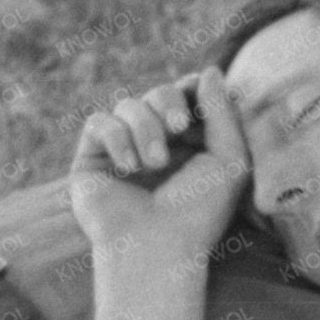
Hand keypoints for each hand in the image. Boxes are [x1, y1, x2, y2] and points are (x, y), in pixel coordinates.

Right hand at [70, 73, 250, 277]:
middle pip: (158, 93)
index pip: (186, 96)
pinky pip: (99, 122)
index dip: (190, 91)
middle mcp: (156, 145)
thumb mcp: (228, 159)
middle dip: (168, 102)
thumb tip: (208, 69)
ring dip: (145, 127)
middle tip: (178, 127)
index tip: (196, 99)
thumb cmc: (199, 212)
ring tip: (155, 164)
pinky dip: (116, 138)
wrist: (157, 250)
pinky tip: (128, 169)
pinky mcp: (91, 160)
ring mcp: (122, 151)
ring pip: (128, 104)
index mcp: (190, 145)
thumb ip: (222, 112)